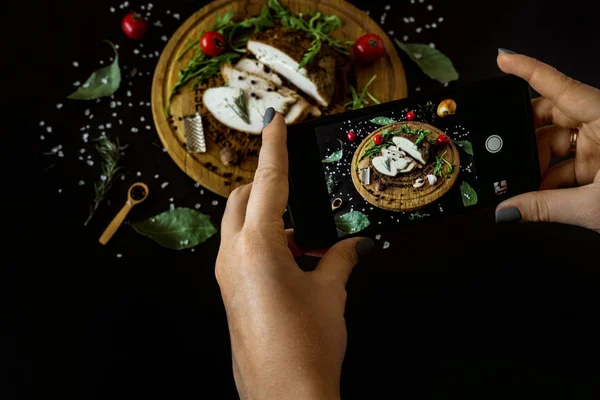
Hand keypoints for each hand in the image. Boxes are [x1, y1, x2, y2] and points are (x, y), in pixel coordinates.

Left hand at [216, 109, 373, 399]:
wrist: (284, 396)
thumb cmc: (305, 345)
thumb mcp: (330, 294)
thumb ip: (341, 259)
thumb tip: (355, 245)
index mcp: (258, 244)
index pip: (268, 180)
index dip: (274, 146)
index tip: (275, 121)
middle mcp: (233, 255)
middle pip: (243, 198)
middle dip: (266, 183)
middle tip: (296, 185)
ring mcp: (226, 275)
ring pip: (238, 223)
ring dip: (266, 216)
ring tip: (304, 233)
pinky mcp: (229, 292)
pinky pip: (240, 250)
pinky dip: (262, 241)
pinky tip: (294, 259)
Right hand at [495, 51, 599, 231]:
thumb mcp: (594, 206)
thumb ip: (544, 207)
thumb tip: (508, 209)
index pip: (561, 87)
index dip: (529, 70)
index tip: (503, 59)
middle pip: (553, 115)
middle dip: (525, 134)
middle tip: (503, 151)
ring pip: (556, 142)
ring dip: (536, 163)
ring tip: (524, 185)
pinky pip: (566, 163)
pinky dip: (549, 179)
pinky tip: (539, 194)